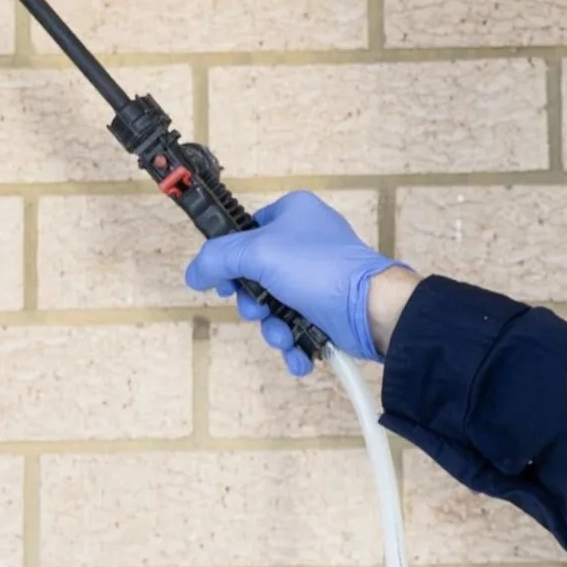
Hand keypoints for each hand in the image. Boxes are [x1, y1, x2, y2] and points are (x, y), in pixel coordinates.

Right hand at [182, 189, 404, 374]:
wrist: (372, 310)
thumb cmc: (321, 269)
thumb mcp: (257, 253)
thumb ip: (218, 259)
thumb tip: (194, 273)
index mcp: (293, 214)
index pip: (247, 231)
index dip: (231, 258)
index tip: (226, 279)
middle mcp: (306, 242)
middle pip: (256, 275)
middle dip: (254, 303)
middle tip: (259, 309)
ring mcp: (318, 277)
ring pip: (275, 307)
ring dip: (273, 328)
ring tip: (284, 335)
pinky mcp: (328, 309)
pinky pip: (297, 327)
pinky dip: (294, 343)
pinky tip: (298, 353)